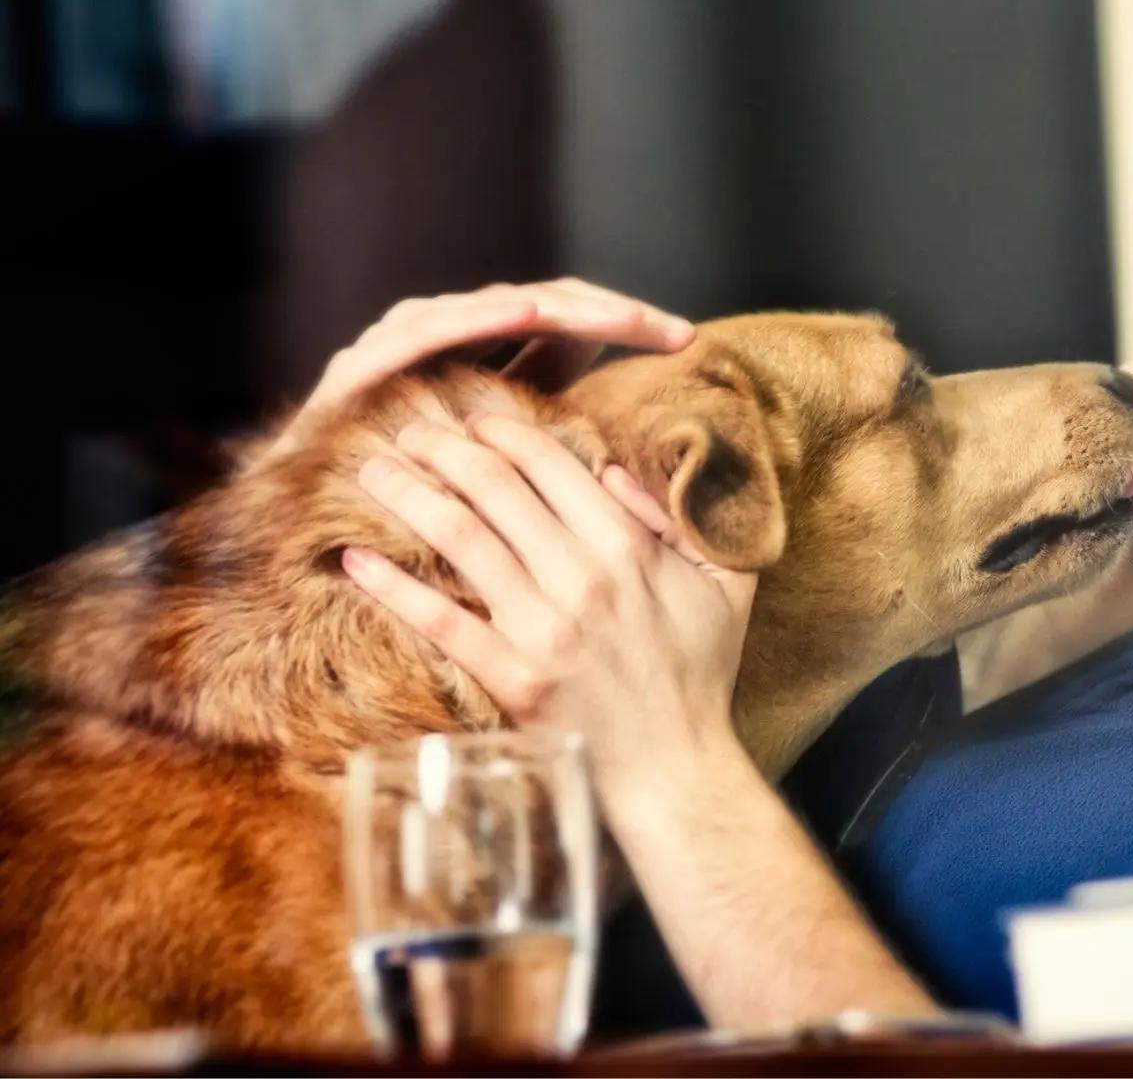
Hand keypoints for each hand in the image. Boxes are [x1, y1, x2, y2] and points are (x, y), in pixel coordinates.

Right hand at [261, 279, 693, 465]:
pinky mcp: (364, 363)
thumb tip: (627, 432)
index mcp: (481, 355)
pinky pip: (431, 331)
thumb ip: (549, 433)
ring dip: (561, 307)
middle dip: (609, 311)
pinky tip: (527, 310)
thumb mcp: (498, 470)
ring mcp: (401, 343)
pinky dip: (480, 316)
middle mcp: (444, 338)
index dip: (626, 324)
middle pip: (542, 306)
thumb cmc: (407, 505)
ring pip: (494, 307)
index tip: (688, 341)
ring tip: (618, 314)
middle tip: (670, 327)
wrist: (298, 532)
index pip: (568, 323)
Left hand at [341, 414, 756, 786]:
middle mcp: (582, 579)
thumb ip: (677, 521)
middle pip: (494, 487)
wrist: (675, 766)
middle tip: (408, 430)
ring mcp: (543, 629)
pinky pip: (442, 622)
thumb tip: (612, 471)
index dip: (505, 432)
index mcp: (630, 549)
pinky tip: (356, 559)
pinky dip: (393, 587)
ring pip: (460, 537)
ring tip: (371, 471)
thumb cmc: (699, 672)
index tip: (475, 418)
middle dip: (442, 448)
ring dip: (408, 494)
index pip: (552, 465)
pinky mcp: (511, 678)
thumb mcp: (725, 583)